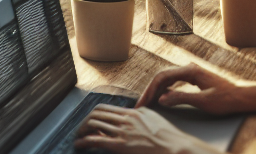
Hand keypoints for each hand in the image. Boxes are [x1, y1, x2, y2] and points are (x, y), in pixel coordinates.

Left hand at [75, 105, 219, 152]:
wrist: (177, 148)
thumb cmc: (169, 137)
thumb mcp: (153, 118)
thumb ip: (139, 115)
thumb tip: (131, 113)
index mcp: (133, 113)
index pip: (105, 108)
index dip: (94, 115)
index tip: (90, 121)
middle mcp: (125, 119)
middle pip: (96, 114)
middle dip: (85, 122)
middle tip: (81, 129)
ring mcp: (123, 132)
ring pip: (93, 124)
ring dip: (82, 131)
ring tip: (78, 137)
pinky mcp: (121, 146)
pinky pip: (96, 140)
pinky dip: (84, 141)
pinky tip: (79, 144)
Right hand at [136, 64, 245, 115]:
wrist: (244, 96)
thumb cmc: (227, 98)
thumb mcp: (203, 101)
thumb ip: (180, 98)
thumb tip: (161, 99)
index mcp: (190, 71)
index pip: (162, 77)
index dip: (150, 90)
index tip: (143, 102)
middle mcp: (188, 68)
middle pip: (162, 76)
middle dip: (150, 90)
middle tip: (141, 104)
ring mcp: (191, 72)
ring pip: (167, 78)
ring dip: (156, 90)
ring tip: (148, 101)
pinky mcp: (194, 77)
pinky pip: (174, 81)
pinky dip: (165, 89)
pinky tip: (161, 97)